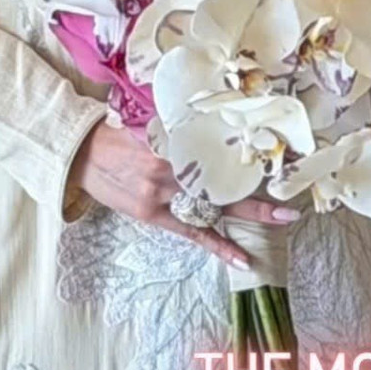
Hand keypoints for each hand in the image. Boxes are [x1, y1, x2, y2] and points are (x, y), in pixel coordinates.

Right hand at [68, 118, 298, 273]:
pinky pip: (192, 232)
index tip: (276, 156)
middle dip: (257, 193)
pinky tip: (241, 260)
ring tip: (281, 220)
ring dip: (248, 215)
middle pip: (222, 182)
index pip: (217, 150)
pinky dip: (218, 246)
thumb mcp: (149, 118)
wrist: (80, 154)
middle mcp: (168, 169)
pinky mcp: (153, 215)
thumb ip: (181, 122)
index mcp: (170, 140)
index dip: (247, 156)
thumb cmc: (118, 131)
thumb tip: (215, 109)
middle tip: (290, 202)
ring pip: (212, 206)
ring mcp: (160, 195)